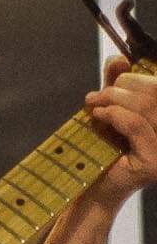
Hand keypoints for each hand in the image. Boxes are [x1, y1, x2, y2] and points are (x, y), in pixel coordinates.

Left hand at [85, 57, 156, 208]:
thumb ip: (119, 82)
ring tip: (95, 104)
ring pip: (147, 106)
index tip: (120, 77)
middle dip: (125, 85)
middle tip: (99, 93)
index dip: (144, 76)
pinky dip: (114, 114)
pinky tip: (99, 116)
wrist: (92, 185)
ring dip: (114, 99)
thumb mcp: (114, 106)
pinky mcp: (154, 162)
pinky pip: (136, 125)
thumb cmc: (106, 146)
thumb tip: (120, 59)